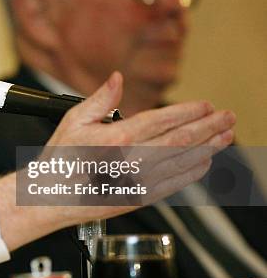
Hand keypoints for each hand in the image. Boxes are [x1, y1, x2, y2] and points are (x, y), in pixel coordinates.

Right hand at [0, 72, 235, 250]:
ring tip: (225, 137)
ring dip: (208, 147)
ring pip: (183, 162)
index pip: (162, 120)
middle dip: (208, 127)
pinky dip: (193, 172)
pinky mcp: (139, 198)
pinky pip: (174, 184)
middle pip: (181, 140)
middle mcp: (132, 161)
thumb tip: (117, 79)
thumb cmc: (59, 160)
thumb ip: (100, 99)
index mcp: (117, 139)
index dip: (188, 111)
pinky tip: (204, 163)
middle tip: (228, 117)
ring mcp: (139, 182)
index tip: (205, 105)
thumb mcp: (73, 121)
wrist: (50, 197)